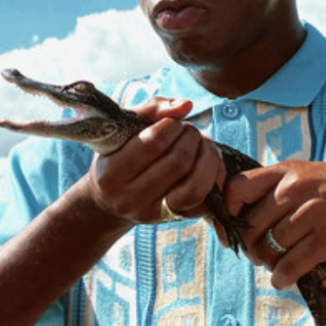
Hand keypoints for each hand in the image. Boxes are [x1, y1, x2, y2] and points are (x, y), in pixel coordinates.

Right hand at [85, 99, 225, 226]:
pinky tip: (209, 163)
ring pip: (195, 186)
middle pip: (178, 162)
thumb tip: (186, 105)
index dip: (172, 126)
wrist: (109, 201)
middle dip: (192, 138)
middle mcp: (130, 199)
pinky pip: (206, 201)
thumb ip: (152, 109)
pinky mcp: (175, 220)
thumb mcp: (124, 129)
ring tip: (203, 144)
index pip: (152, 143)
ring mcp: (153, 214)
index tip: (174, 122)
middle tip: (190, 132)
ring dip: (208, 157)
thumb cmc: (119, 155)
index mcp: (111, 174)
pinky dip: (215, 177)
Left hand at [223, 158, 325, 287]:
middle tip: (265, 255)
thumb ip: (282, 190)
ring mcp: (312, 213)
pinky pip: (290, 265)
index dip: (230, 214)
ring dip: (270, 264)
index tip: (237, 230)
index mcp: (288, 171)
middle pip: (251, 227)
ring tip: (280, 266)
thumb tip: (248, 220)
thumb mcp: (314, 175)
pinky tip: (287, 279)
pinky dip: (283, 277)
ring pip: (269, 248)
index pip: (236, 189)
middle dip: (254, 247)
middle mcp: (295, 189)